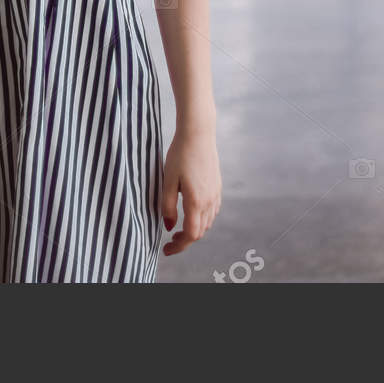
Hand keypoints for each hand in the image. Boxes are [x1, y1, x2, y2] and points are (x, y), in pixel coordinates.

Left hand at [160, 128, 220, 255]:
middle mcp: (209, 200)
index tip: (166, 250)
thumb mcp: (167, 181)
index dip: (179, 246)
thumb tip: (169, 227)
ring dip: (194, 229)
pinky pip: (212, 211)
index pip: (191, 235)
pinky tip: (191, 213)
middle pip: (200, 231)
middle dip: (185, 240)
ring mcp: (216, 193)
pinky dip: (202, 219)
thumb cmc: (180, 154)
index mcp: (196, 201)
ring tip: (179, 229)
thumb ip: (167, 206)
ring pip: (208, 222)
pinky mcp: (217, 186)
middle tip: (169, 241)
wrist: (198, 133)